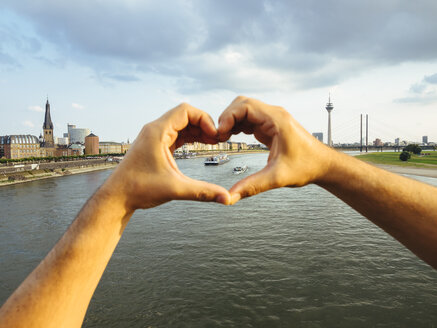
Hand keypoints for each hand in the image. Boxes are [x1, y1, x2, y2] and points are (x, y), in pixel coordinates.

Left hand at [105, 103, 230, 209]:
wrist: (118, 197)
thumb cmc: (139, 189)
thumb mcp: (175, 189)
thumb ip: (203, 192)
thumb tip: (227, 199)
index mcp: (157, 132)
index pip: (185, 110)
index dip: (204, 119)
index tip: (215, 136)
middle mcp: (155, 129)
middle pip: (185, 115)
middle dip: (203, 125)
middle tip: (217, 140)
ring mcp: (154, 136)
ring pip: (181, 124)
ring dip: (198, 131)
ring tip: (213, 142)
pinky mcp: (155, 145)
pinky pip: (177, 134)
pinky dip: (190, 137)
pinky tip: (201, 145)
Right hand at [218, 96, 333, 203]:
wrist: (323, 165)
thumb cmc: (307, 167)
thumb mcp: (277, 178)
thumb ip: (252, 186)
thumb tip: (230, 196)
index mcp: (277, 120)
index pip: (245, 106)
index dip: (228, 117)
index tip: (220, 134)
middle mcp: (274, 115)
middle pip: (242, 104)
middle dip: (227, 118)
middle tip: (219, 137)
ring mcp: (272, 119)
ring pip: (244, 110)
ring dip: (231, 121)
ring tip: (223, 138)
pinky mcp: (271, 126)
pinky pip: (249, 119)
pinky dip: (238, 125)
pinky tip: (233, 137)